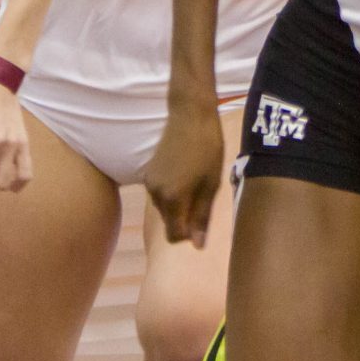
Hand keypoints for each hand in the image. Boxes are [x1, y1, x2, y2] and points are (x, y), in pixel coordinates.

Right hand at [144, 104, 224, 247]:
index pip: (174, 236)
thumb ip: (202, 217)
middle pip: (170, 223)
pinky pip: (160, 195)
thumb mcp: (211, 184)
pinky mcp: (148, 173)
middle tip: (205, 195)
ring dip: (180, 205)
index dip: (190, 234)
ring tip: (197, 181)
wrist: (190, 114)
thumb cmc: (207, 148)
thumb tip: (197, 246)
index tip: (203, 218)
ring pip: (165, 209)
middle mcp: (156, 194)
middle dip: (186, 218)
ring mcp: (149, 183)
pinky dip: (172, 193)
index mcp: (173, 198)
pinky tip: (186, 174)